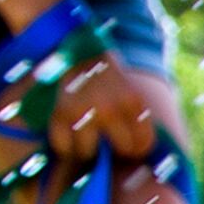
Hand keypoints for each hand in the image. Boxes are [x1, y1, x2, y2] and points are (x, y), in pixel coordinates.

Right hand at [45, 54, 161, 167]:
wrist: (78, 50)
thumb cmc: (107, 77)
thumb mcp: (131, 92)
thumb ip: (135, 120)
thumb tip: (136, 153)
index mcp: (133, 103)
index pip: (143, 144)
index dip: (136, 149)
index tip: (129, 145)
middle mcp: (110, 109)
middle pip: (121, 151)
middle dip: (115, 151)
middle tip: (108, 142)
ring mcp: (83, 112)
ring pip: (87, 153)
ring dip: (86, 149)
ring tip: (85, 138)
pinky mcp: (59, 114)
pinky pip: (62, 147)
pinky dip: (64, 146)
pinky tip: (68, 136)